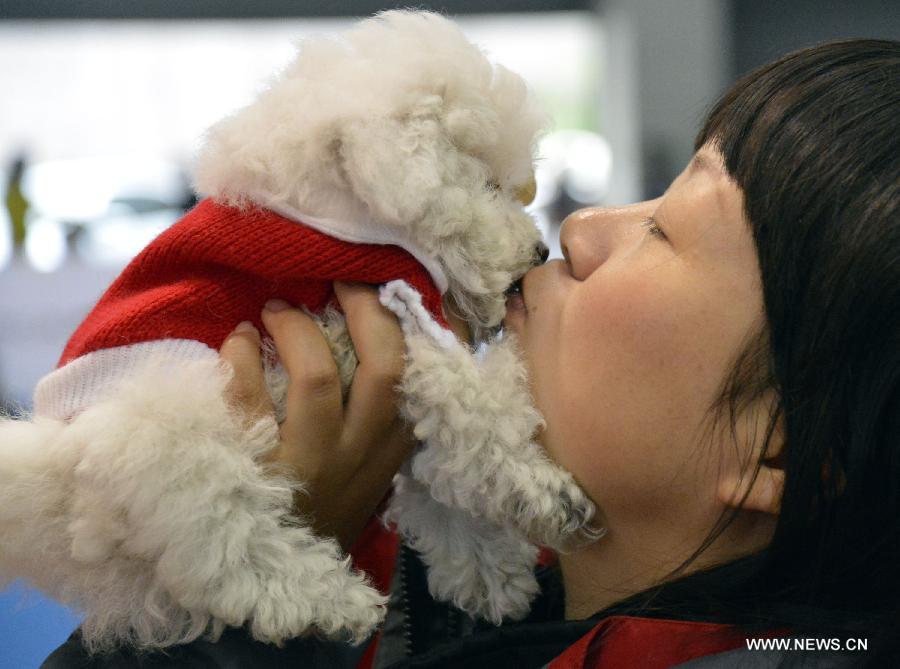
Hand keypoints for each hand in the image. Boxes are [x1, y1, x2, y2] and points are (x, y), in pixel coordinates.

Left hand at [219, 281, 415, 552]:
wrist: (278, 571)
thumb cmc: (323, 503)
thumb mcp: (369, 466)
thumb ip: (377, 413)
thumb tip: (374, 331)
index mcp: (392, 444)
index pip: (419, 375)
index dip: (408, 323)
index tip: (384, 287)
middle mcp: (361, 452)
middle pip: (384, 366)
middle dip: (363, 310)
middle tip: (337, 280)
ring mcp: (313, 464)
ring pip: (316, 377)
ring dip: (294, 329)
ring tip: (274, 309)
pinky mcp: (261, 471)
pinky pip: (250, 400)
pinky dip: (239, 359)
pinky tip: (235, 344)